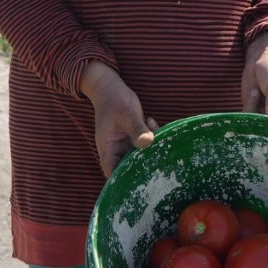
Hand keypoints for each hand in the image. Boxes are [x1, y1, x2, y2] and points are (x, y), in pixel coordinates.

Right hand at [79, 61, 157, 176]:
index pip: (113, 172)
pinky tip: (151, 120)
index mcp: (108, 148)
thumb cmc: (115, 100)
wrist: (111, 87)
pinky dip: (151, 135)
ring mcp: (125, 144)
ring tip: (153, 128)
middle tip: (159, 154)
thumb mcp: (127, 114)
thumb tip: (147, 143)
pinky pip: (145, 143)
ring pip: (140, 154)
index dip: (124, 180)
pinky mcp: (134, 137)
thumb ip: (137, 129)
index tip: (142, 179)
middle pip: (129, 167)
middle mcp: (116, 149)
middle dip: (144, 162)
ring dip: (150, 147)